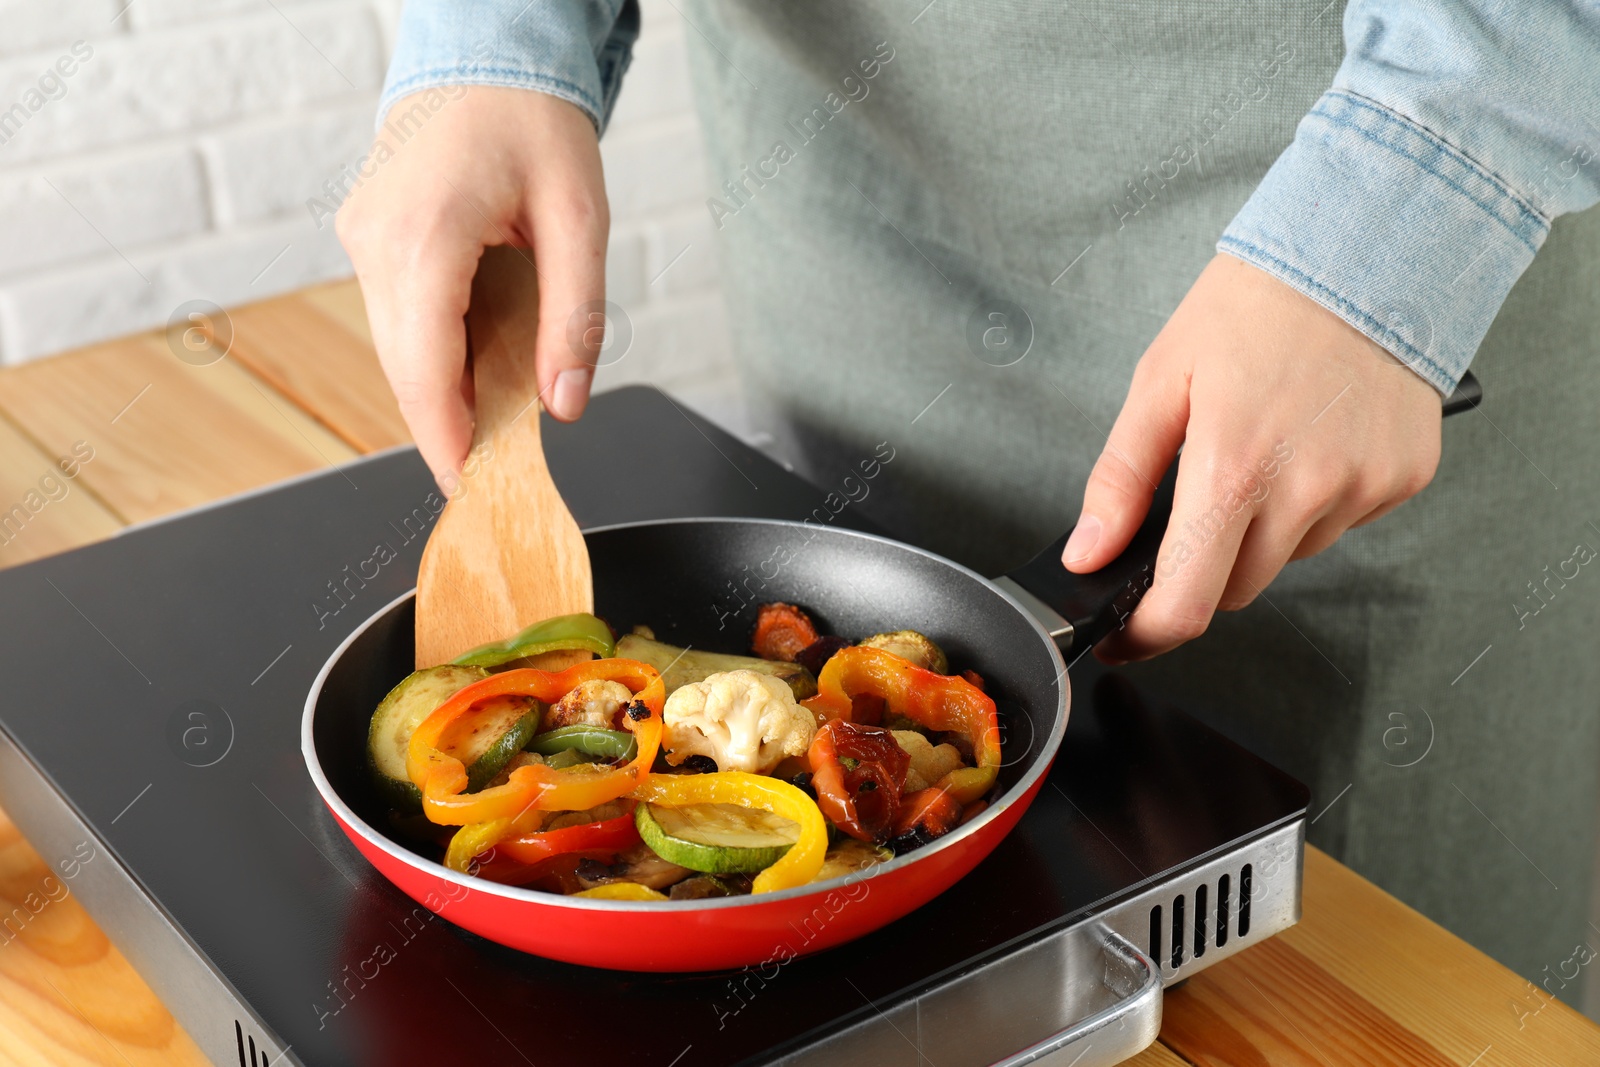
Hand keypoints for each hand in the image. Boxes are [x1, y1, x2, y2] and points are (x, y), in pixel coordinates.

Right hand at [336, 87, 608, 486]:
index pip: (423, 369)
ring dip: (440, 385)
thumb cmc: (534, 122)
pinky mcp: (364, 235)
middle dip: (448, 422)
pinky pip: (394, 316)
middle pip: (403, 367)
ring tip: (495, 414)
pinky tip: (473, 360)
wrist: (484, 52)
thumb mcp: (580, 219)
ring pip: (394, 346)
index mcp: (425, 235)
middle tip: (496, 467)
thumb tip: (564, 403)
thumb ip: (576, 319)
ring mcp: (360, 237)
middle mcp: (375, 240)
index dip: (446, 439)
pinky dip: (431, 348)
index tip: (469, 488)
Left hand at [1063, 253, 1442, 663]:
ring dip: (1262, 530)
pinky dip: (1316, 502)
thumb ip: (1120, 480)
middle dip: (1203, 565)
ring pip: (1289, 558)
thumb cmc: (1255, 305)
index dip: (1147, 634)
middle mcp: (1306, 488)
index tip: (1127, 634)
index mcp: (1233, 468)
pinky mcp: (1403, 478)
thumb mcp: (1159, 381)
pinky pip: (1342, 524)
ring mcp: (1362, 487)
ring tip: (1263, 446)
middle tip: (1198, 496)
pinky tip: (1310, 442)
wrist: (1362, 248)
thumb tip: (1087, 551)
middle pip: (1236, 589)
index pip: (1186, 603)